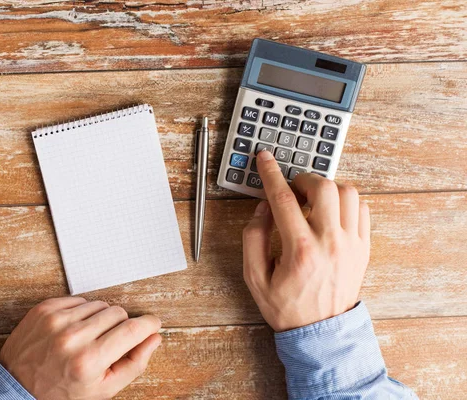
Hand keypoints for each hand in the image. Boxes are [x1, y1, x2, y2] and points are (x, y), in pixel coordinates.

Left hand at [0, 297, 161, 399]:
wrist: (18, 386)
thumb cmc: (62, 392)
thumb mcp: (103, 389)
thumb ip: (134, 364)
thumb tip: (153, 338)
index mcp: (89, 361)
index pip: (132, 330)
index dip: (149, 324)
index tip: (153, 324)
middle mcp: (72, 338)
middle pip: (118, 313)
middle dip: (122, 326)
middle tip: (111, 342)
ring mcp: (56, 320)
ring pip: (100, 304)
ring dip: (101, 318)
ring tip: (90, 338)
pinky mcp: (45, 309)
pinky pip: (79, 299)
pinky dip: (82, 312)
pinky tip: (75, 329)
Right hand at [242, 150, 369, 331]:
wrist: (321, 333)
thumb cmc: (287, 307)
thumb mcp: (254, 277)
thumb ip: (253, 237)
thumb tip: (262, 208)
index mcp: (300, 250)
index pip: (283, 199)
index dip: (271, 174)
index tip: (265, 159)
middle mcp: (330, 243)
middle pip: (323, 188)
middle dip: (303, 179)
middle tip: (291, 189)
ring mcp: (352, 245)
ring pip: (348, 193)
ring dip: (327, 188)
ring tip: (312, 199)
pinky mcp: (363, 248)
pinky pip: (362, 209)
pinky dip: (346, 201)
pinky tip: (331, 211)